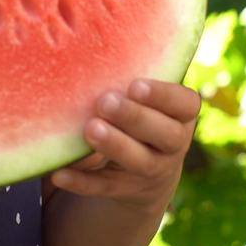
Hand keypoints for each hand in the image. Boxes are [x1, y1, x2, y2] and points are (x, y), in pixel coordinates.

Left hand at [50, 79, 200, 211]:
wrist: (143, 172)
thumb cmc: (136, 115)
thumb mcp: (143, 100)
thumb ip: (128, 83)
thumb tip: (87, 56)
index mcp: (180, 116)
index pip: (186, 104)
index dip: (164, 95)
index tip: (135, 85)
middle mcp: (173, 145)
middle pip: (166, 134)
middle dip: (136, 118)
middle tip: (105, 102)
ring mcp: (152, 171)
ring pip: (140, 162)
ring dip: (116, 146)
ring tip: (90, 129)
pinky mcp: (125, 190)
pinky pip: (104, 187)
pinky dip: (82, 182)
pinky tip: (59, 172)